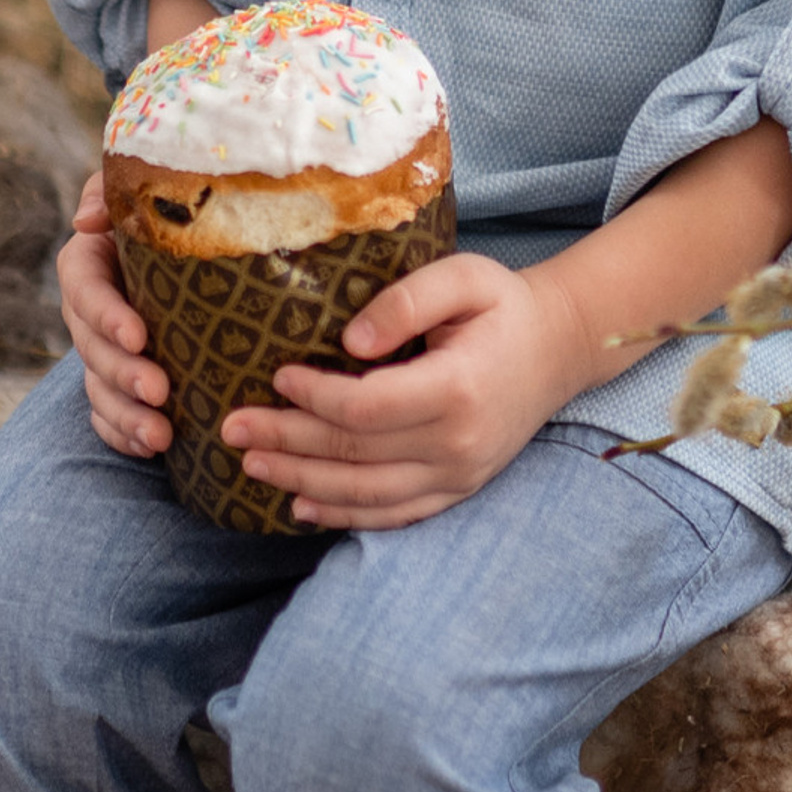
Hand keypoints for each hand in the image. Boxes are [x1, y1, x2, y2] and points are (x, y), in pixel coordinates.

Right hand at [58, 170, 173, 458]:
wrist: (199, 247)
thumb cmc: (174, 209)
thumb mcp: (145, 188)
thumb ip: (111, 192)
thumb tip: (85, 221)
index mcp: (88, 262)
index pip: (84, 289)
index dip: (106, 316)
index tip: (139, 336)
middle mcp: (89, 311)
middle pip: (91, 347)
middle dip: (122, 373)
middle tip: (159, 391)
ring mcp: (101, 351)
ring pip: (98, 389)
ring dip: (125, 415)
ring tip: (161, 436)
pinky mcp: (117, 382)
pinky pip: (107, 417)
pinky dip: (124, 435)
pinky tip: (154, 449)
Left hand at [220, 252, 591, 529]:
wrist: (560, 347)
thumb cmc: (503, 304)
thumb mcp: (464, 276)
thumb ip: (407, 299)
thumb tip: (351, 340)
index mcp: (457, 388)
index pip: (367, 407)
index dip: (315, 398)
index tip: (276, 375)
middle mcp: (458, 444)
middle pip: (355, 454)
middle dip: (287, 443)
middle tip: (231, 428)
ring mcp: (459, 475)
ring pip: (366, 493)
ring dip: (302, 483)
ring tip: (251, 465)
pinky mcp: (458, 489)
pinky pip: (394, 513)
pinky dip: (345, 514)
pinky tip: (302, 506)